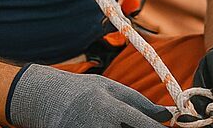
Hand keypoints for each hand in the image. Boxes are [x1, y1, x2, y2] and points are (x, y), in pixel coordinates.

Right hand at [7, 64, 170, 127]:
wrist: (45, 98)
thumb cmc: (82, 90)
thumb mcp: (111, 88)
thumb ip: (140, 103)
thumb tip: (167, 115)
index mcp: (111, 109)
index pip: (145, 126)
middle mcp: (101, 127)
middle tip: (150, 126)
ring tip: (122, 122)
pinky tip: (114, 126)